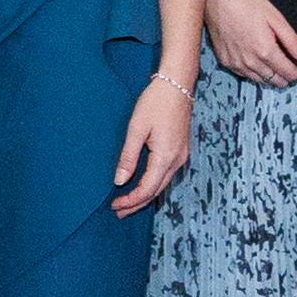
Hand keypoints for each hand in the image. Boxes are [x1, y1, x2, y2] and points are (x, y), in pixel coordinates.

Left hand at [111, 72, 197, 214]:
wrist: (177, 85)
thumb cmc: (155, 103)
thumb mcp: (137, 129)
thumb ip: (128, 157)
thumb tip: (119, 181)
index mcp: (166, 157)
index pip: (147, 188)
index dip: (130, 200)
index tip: (114, 205)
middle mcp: (177, 160)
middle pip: (156, 191)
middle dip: (137, 203)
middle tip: (118, 212)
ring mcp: (181, 156)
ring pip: (162, 184)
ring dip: (145, 195)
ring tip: (127, 203)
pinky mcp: (180, 150)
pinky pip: (166, 174)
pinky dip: (153, 184)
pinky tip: (142, 186)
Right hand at [204, 0, 296, 86]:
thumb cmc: (245, 3)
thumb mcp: (275, 18)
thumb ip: (293, 42)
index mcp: (265, 51)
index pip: (290, 75)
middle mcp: (250, 63)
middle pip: (277, 82)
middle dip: (289, 75)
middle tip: (292, 63)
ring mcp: (236, 64)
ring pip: (262, 81)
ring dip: (272, 75)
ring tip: (276, 60)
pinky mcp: (226, 62)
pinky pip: (246, 76)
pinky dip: (256, 72)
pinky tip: (258, 58)